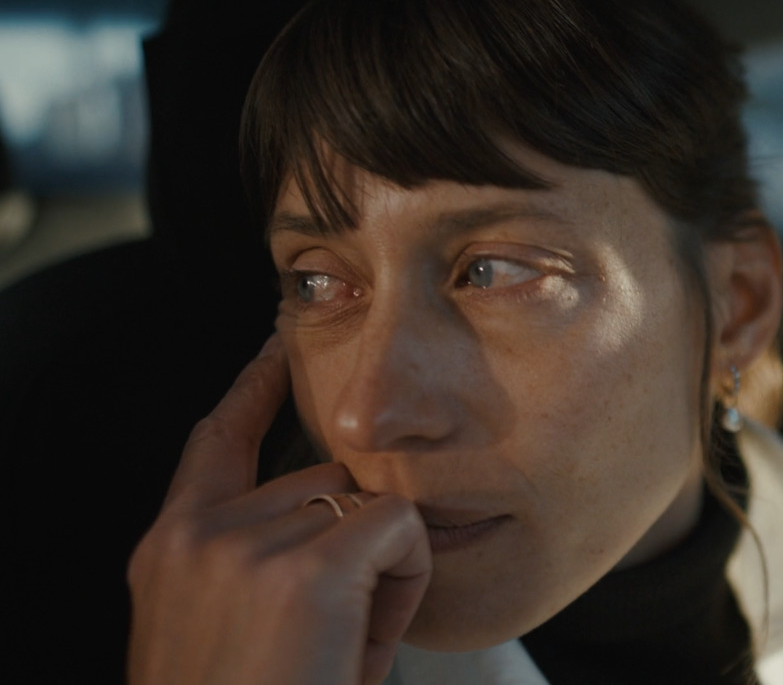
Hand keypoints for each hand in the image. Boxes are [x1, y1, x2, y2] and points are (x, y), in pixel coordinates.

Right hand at [127, 336, 431, 684]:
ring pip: (367, 505)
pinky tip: (369, 640)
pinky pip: (398, 529)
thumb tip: (336, 512)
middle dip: (353, 545)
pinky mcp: (304, 570)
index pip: (213, 440)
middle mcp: (197, 537)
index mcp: (169, 552)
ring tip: (342, 646)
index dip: (250, 389)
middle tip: (338, 633)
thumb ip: (257, 563)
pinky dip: (406, 583)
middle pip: (323, 481)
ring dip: (381, 570)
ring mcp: (245, 547)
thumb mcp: (226, 629)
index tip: (274, 343)